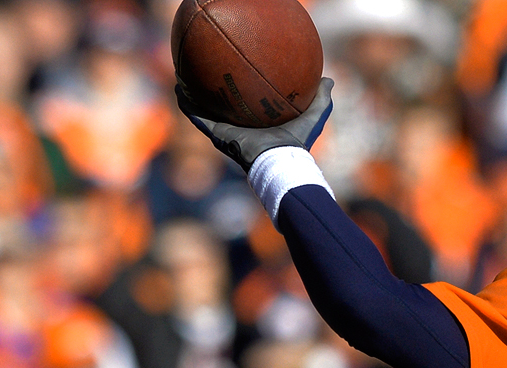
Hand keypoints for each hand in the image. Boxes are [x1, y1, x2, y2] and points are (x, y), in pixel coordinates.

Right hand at [176, 77, 333, 170]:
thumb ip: (322, 98)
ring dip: (192, 94)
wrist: (281, 161)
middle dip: (213, 88)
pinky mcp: (218, 135)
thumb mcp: (314, 115)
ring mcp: (226, 131)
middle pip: (223, 104)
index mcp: (259, 122)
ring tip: (181, 75)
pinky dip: (187, 104)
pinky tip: (178, 88)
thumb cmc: (298, 143)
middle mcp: (240, 126)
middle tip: (204, 68)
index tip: (236, 70)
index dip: (241, 88)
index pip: (248, 102)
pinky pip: (198, 118)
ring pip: (204, 109)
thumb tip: (328, 78)